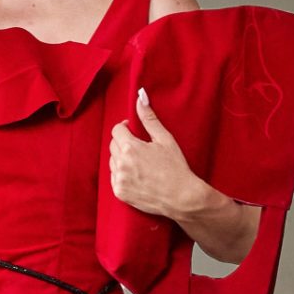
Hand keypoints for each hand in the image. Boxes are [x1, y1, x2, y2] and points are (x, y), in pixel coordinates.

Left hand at [108, 88, 211, 222]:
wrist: (181, 197)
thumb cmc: (176, 167)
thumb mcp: (164, 139)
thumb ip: (149, 118)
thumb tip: (140, 97)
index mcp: (130, 147)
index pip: (116, 130)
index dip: (125, 128)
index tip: (133, 130)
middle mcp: (121, 163)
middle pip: (113, 145)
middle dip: (123, 142)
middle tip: (139, 147)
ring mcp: (119, 180)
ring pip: (112, 162)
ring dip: (121, 158)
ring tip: (139, 163)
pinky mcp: (120, 193)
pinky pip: (114, 178)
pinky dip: (121, 174)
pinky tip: (136, 175)